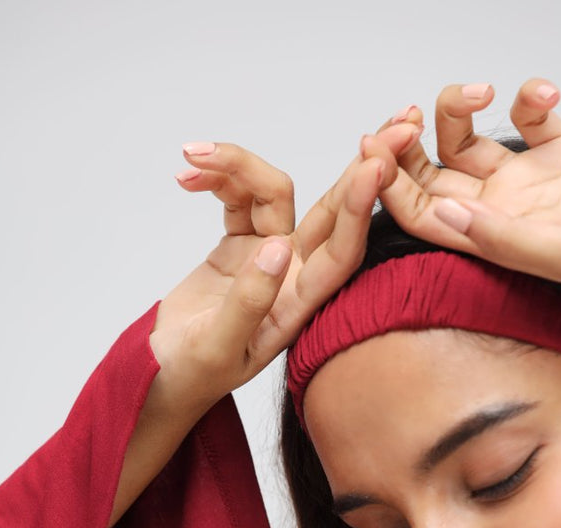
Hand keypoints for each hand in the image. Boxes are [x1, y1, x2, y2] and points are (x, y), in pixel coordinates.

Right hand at [149, 124, 421, 417]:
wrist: (160, 376)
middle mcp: (294, 277)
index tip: (375, 165)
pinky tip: (187, 176)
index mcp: (298, 306)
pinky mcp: (242, 244)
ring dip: (239, 166)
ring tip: (193, 157)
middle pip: (334, 211)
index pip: (341, 252)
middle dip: (363, 164)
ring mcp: (270, 257)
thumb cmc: (189, 373)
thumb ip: (248, 302)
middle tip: (399, 120)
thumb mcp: (216, 348)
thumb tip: (277, 249)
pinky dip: (217, 178)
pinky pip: (241, 196)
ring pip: (274, 192)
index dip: (360, 208)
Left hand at [363, 79, 560, 285]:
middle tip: (409, 114)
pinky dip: (531, 95)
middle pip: (429, 172)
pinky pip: (529, 115)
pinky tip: (546, 94)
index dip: (389, 182)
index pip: (418, 212)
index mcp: (486, 238)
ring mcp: (526, 179)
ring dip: (459, 108)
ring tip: (482, 90)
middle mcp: (497, 208)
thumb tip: (440, 212)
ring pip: (466, 138)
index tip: (373, 147)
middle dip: (410, 141)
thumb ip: (499, 237)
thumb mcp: (559, 251)